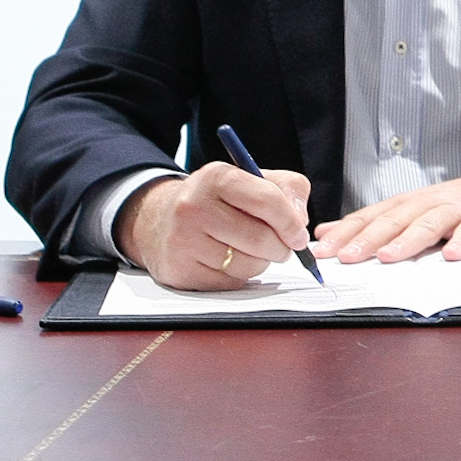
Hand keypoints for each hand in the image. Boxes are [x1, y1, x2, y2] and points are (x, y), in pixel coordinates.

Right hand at [114, 162, 312, 290]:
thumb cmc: (218, 201)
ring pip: (247, 265)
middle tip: (282, 247)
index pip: (267, 201)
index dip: (291, 222)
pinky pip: (230, 283)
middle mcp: (193, 206)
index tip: (299, 235)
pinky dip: (240, 276)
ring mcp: (182, 240)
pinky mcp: (179, 271)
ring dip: (261, 262)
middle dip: (281, 248)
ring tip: (250, 250)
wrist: (161, 221)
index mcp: (216, 177)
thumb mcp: (253, 180)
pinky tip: (229, 261)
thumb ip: (288, 190)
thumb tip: (300, 221)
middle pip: (260, 238)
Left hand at [312, 170, 460, 264]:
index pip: (370, 217)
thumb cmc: (453, 205)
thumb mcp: (409, 209)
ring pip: (428, 224)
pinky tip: (451, 254)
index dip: (346, 233)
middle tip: (347, 256)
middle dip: (369, 239)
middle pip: (394, 220)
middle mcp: (426, 204)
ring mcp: (455, 211)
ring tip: (389, 256)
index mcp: (406, 204)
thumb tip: (327, 231)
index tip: (322, 250)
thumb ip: (370, 221)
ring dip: (407, 240)